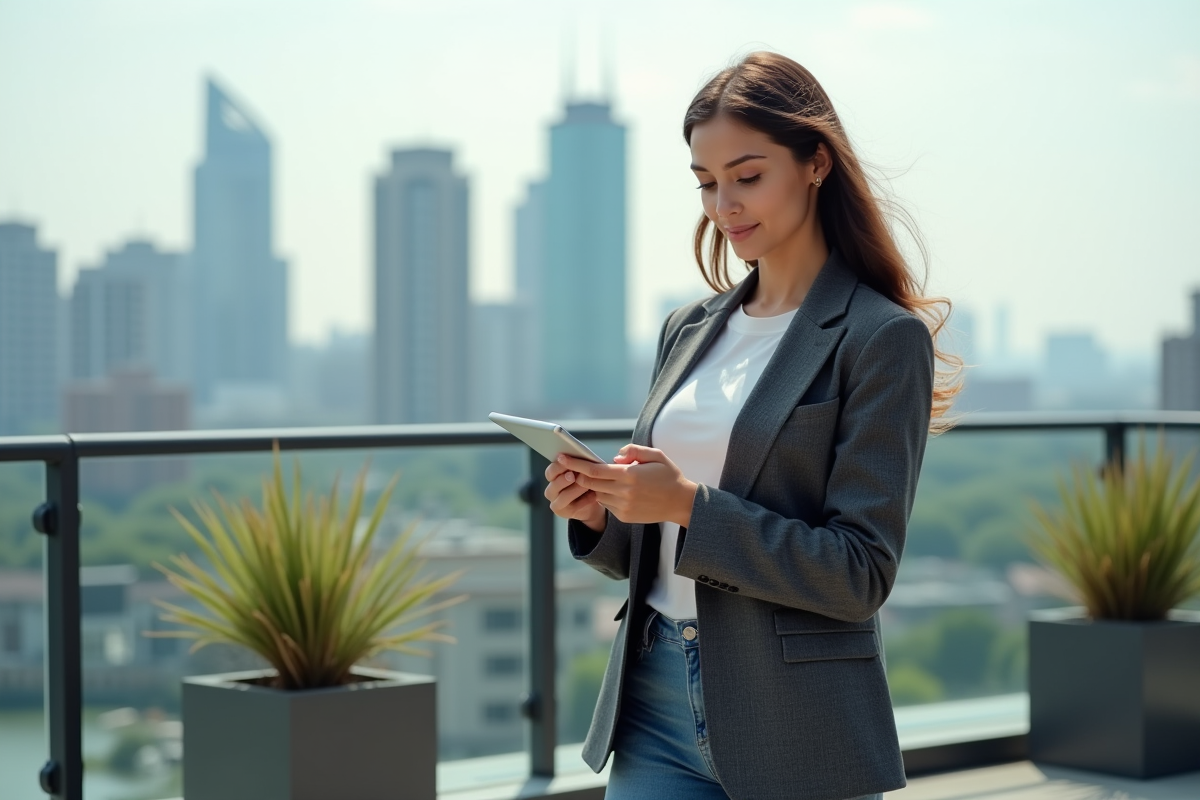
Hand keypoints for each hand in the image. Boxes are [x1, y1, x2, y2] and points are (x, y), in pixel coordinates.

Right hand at [544, 458, 607, 531]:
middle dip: (564, 479)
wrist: (592, 501)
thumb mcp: (581, 471)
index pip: (550, 471)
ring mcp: (556, 503)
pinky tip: (594, 495)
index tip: (567, 462)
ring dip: (576, 490)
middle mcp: (551, 490)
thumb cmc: (586, 482)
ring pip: (563, 497)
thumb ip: (578, 465)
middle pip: (554, 484)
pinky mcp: (564, 513)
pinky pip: (574, 507)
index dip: (558, 467)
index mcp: (553, 477)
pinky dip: (585, 501)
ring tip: (587, 485)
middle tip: (573, 475)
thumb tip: (581, 456)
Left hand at [557, 444, 697, 526]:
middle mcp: (624, 492)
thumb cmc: (668, 475)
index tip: (561, 456)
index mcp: (630, 475)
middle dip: (578, 473)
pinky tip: (614, 489)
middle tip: (569, 465)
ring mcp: (623, 507)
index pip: (594, 470)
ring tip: (597, 476)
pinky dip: (605, 495)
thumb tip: (614, 457)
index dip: (575, 463)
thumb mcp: (656, 455)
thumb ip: (633, 451)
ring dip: (593, 485)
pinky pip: (607, 504)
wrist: (681, 503)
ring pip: (597, 494)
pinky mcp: (624, 517)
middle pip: (590, 483)